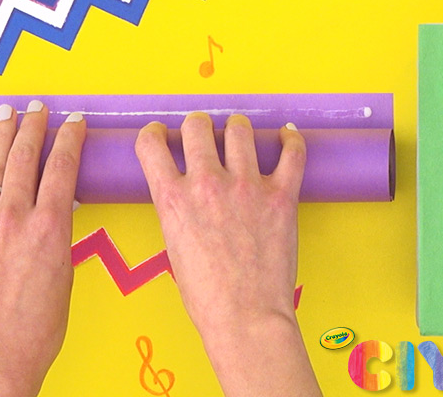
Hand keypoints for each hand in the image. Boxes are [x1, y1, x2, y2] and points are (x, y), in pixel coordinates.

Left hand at [0, 102, 85, 396]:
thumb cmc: (39, 326)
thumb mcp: (65, 272)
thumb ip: (59, 234)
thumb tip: (56, 210)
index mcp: (50, 228)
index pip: (62, 167)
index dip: (69, 138)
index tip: (74, 121)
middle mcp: (16, 220)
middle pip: (25, 158)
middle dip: (33, 126)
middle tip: (37, 106)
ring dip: (1, 136)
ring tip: (5, 111)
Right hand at [135, 113, 320, 396]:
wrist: (244, 316)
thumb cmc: (206, 292)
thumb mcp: (173, 243)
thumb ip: (176, 205)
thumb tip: (185, 184)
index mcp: (173, 197)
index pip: (151, 143)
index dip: (154, 133)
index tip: (162, 134)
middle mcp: (207, 183)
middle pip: (197, 125)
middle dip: (196, 126)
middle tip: (202, 136)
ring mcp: (247, 186)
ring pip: (240, 128)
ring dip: (235, 128)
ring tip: (237, 136)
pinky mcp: (281, 195)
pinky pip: (291, 152)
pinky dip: (289, 139)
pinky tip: (285, 135)